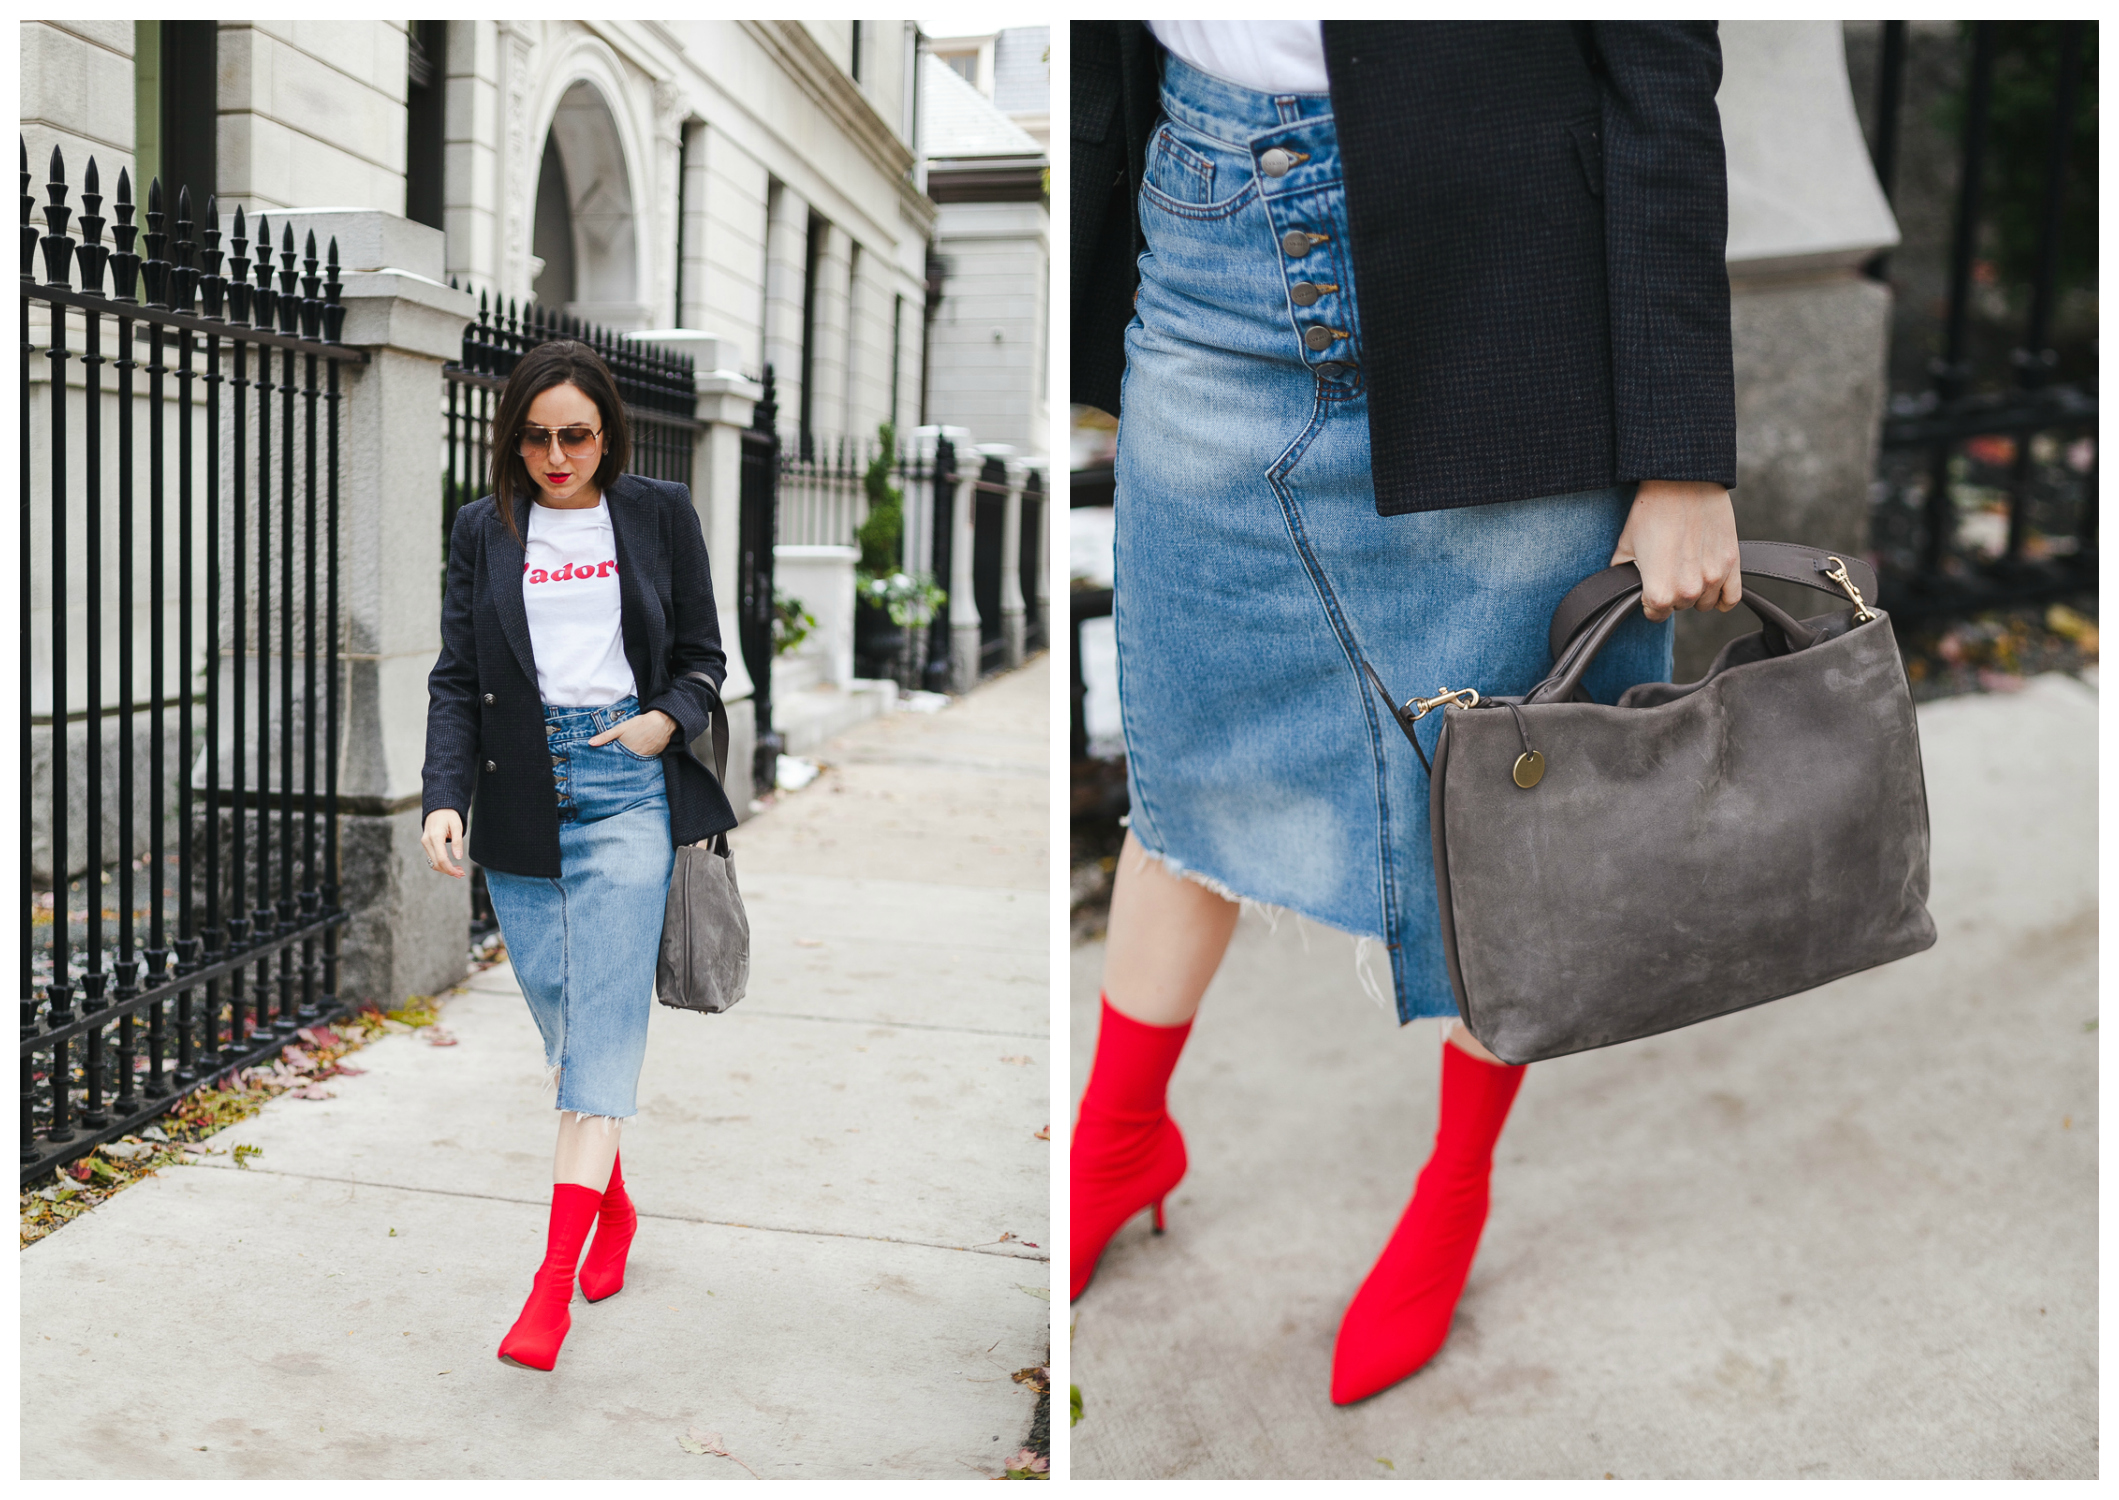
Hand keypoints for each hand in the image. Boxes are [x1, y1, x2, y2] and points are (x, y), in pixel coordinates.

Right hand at [421, 809, 466, 878]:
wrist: (438, 807)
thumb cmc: (449, 815)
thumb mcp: (457, 826)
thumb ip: (457, 841)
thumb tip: (458, 857)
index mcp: (435, 837)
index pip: (442, 859)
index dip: (450, 869)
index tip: (460, 873)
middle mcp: (427, 841)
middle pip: (436, 863)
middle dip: (449, 871)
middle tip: (462, 873)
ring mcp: (425, 843)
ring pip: (433, 862)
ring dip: (445, 869)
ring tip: (458, 870)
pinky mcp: (425, 844)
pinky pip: (432, 858)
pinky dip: (441, 863)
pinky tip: (451, 864)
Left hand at [589, 708, 677, 757]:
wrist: (663, 721)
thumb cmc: (641, 723)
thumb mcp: (620, 728)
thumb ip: (606, 736)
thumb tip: (591, 743)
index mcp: (628, 752)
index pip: (618, 761)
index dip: (613, 761)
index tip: (609, 761)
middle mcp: (638, 757)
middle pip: (627, 762)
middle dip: (623, 761)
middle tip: (621, 757)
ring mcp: (647, 757)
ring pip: (637, 761)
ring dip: (634, 758)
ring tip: (632, 751)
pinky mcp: (656, 755)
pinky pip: (647, 759)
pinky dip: (643, 756)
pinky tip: (642, 748)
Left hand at [1610, 480, 1741, 621]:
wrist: (1681, 482)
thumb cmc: (1651, 511)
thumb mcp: (1624, 547)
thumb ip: (1625, 578)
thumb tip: (1627, 589)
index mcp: (1659, 591)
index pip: (1655, 614)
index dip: (1649, 602)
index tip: (1650, 588)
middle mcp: (1688, 590)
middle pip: (1681, 606)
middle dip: (1673, 592)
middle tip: (1668, 567)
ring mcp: (1713, 577)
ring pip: (1705, 603)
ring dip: (1697, 592)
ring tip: (1688, 568)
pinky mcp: (1731, 563)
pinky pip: (1732, 598)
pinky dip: (1723, 597)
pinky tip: (1713, 586)